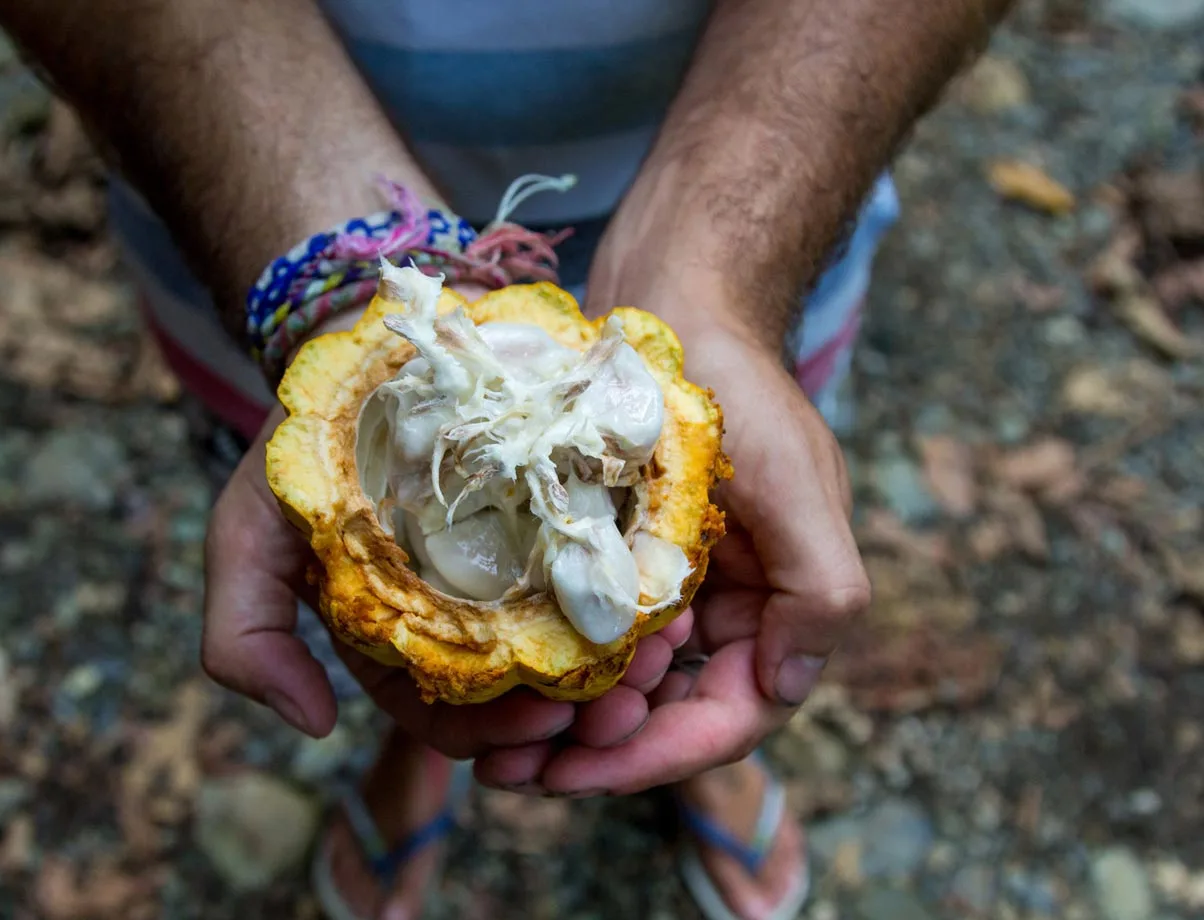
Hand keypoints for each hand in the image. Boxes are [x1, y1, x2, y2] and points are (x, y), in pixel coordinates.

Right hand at [200, 283, 693, 761]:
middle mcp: (469, 619)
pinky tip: (669, 601)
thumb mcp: (249, 533)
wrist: (375, 345)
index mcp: (403, 641)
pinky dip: (638, 599)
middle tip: (624, 708)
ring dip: (622, 668)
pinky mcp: (568, 520)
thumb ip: (245, 634)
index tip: (540, 726)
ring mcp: (523, 570)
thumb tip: (311, 722)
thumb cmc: (312, 446)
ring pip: (579, 648)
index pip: (451, 719)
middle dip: (577, 716)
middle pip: (528, 696)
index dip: (494, 738)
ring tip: (659, 659)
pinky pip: (612, 575)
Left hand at [473, 328, 869, 794]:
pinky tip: (499, 676)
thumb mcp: (796, 484)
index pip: (725, 720)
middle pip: (661, 719)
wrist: (677, 306)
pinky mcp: (615, 564)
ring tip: (491, 741)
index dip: (653, 759)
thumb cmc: (740, 390)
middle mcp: (722, 617)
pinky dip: (549, 663)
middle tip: (510, 768)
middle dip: (591, 753)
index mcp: (777, 613)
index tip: (574, 772)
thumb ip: (821, 590)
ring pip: (616, 689)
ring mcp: (666, 593)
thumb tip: (789, 687)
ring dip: (562, 723)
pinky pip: (582, 635)